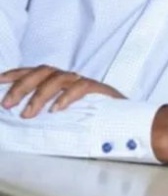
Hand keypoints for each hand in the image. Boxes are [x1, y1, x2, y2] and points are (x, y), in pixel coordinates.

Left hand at [0, 65, 124, 117]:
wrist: (127, 124)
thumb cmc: (95, 123)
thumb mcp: (66, 118)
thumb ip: (48, 116)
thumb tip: (22, 120)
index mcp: (61, 83)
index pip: (36, 72)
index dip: (17, 74)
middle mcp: (72, 79)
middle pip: (44, 72)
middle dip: (22, 86)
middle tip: (7, 104)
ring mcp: (86, 83)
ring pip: (59, 78)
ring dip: (39, 95)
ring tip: (29, 114)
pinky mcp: (100, 90)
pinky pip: (81, 87)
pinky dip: (66, 97)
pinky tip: (56, 109)